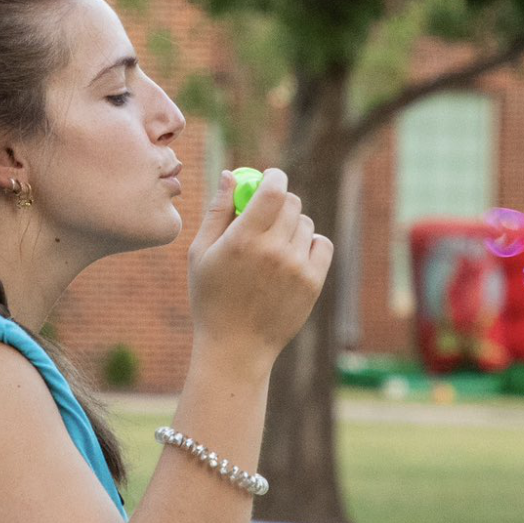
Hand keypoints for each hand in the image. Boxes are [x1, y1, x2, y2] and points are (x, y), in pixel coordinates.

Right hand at [186, 168, 333, 375]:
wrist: (236, 347)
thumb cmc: (211, 298)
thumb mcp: (201, 253)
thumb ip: (217, 211)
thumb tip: (231, 175)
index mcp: (243, 239)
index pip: (273, 189)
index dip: (274, 177)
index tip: (269, 178)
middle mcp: (273, 250)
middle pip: (291, 202)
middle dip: (279, 201)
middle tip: (266, 214)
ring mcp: (296, 267)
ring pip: (306, 223)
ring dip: (292, 226)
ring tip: (273, 246)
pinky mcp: (313, 283)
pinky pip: (322, 243)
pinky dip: (309, 244)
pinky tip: (292, 256)